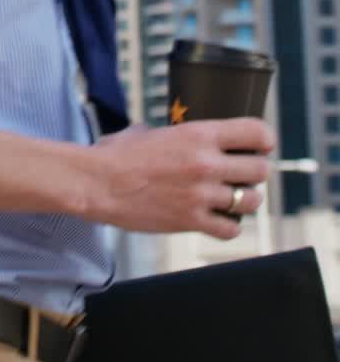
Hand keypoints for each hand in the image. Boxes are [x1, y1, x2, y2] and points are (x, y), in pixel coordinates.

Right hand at [85, 118, 273, 239]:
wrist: (97, 183)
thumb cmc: (116, 155)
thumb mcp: (147, 131)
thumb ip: (169, 134)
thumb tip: (171, 135)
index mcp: (199, 134)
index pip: (255, 132)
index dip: (264, 140)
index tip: (262, 145)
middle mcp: (206, 163)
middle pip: (260, 170)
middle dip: (255, 173)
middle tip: (243, 175)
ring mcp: (201, 194)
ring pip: (251, 201)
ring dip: (246, 200)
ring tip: (233, 199)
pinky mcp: (191, 221)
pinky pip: (230, 229)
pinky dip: (229, 226)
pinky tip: (219, 220)